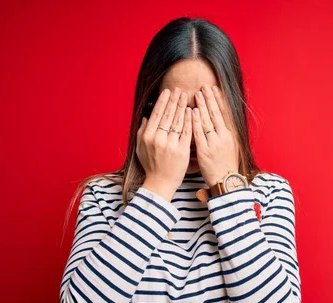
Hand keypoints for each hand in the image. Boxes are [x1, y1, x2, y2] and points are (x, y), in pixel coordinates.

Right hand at [137, 87, 192, 201]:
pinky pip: (186, 132)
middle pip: (167, 115)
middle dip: (174, 100)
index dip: (163, 102)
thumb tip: (146, 117)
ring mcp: (170, 145)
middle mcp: (158, 139)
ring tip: (186, 96)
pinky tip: (192, 111)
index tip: (168, 92)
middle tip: (179, 89)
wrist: (160, 183)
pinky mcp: (182, 151)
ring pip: (177, 122)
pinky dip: (189, 121)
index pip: (156, 115)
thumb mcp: (140, 149)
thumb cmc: (151, 166)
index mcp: (147, 137)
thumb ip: (141, 132)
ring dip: (182, 106)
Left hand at [192, 84, 239, 185]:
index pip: (224, 113)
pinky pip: (199, 133)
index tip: (214, 89)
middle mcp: (224, 137)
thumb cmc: (225, 165)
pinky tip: (193, 111)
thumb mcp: (229, 147)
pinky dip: (196, 121)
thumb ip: (223, 134)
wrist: (226, 181)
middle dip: (210, 99)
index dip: (218, 100)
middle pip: (216, 114)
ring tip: (198, 94)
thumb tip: (218, 122)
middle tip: (204, 86)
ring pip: (208, 121)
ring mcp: (215, 143)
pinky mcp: (206, 150)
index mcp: (230, 135)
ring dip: (202, 106)